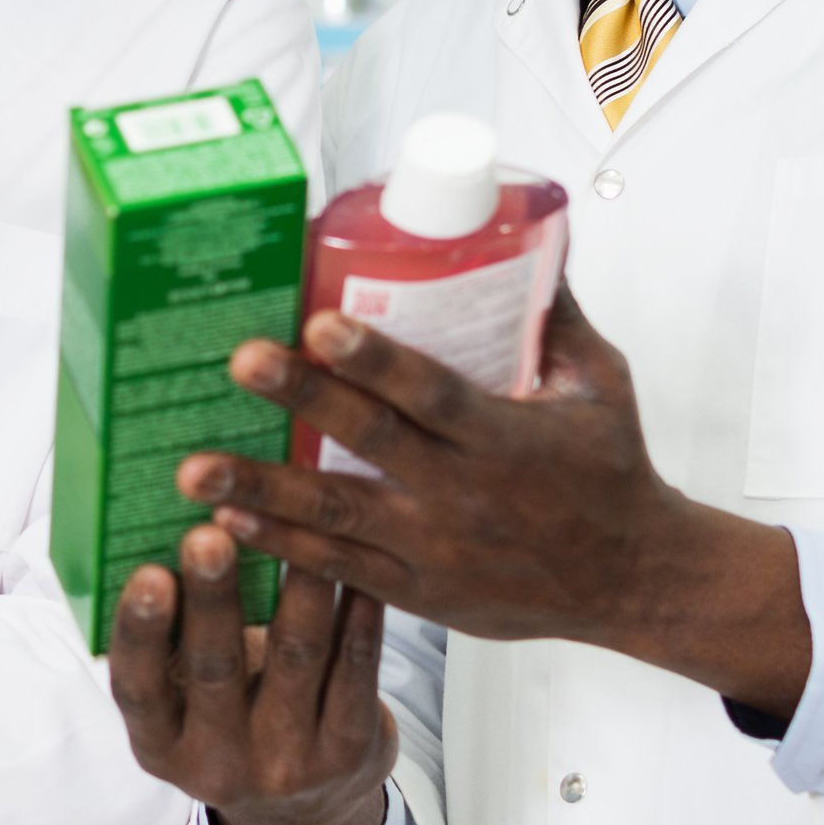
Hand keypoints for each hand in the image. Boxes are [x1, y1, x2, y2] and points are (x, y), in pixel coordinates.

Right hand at [107, 525, 392, 824]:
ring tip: (296, 520)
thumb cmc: (230, 724)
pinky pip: (356, 666)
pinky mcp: (349, 751)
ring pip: (296, 655)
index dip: (141, 632)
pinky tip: (353, 562)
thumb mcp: (184, 704)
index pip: (139, 690)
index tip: (148, 573)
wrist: (303, 810)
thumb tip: (167, 536)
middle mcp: (219, 766)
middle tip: (211, 533)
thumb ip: (171, 643)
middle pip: (217, 669)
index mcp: (160, 749)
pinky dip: (356, 608)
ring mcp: (288, 764)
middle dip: (214, 596)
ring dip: (296, 582)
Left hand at [185, 288, 813, 714]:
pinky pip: (339, 570)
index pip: (431, 392)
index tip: (318, 323)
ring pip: (335, 516)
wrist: (632, 581)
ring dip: (260, 490)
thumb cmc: (612, 471)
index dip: (375, 359)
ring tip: (191, 469)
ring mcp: (434, 549)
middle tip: (238, 363)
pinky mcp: (418, 591)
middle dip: (301, 400)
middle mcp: (463, 494)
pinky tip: (225, 523)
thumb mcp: (598, 384)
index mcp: (504, 436)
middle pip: (369, 442)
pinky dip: (280, 548)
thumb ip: (556, 314)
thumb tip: (536, 233)